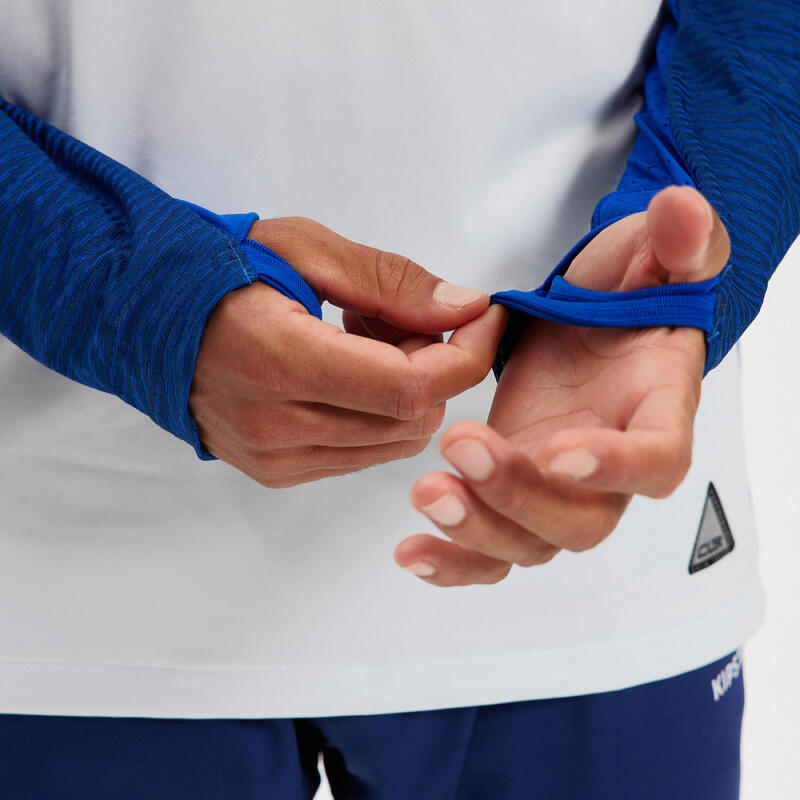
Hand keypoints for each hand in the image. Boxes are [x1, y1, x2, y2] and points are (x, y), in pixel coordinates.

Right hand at [189, 216, 507, 487]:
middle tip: (403, 317)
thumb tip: (465, 308)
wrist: (147, 317)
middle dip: (433, 365)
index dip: (466, 355)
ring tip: (364, 343)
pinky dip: (376, 414)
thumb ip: (392, 282)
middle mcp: (277, 426)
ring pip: (394, 440)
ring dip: (405, 391)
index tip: (483, 319)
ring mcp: (275, 458)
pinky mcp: (275, 472)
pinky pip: (362, 452)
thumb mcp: (306, 249)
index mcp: (281, 362)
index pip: (410, 387)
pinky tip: (345, 374)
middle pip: (411, 418)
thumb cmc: (220, 271)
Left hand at [395, 185, 730, 584]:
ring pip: (529, 544)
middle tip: (463, 448)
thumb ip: (680, 242)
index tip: (562, 451)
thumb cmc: (627, 299)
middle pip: (581, 521)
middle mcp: (608, 470)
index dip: (616, 467)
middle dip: (520, 497)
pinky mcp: (512, 488)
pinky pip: (492, 546)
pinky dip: (455, 561)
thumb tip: (682, 212)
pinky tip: (412, 553)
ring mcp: (556, 487)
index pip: (656, 461)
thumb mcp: (659, 257)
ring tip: (426, 494)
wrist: (592, 325)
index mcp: (654, 415)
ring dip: (478, 532)